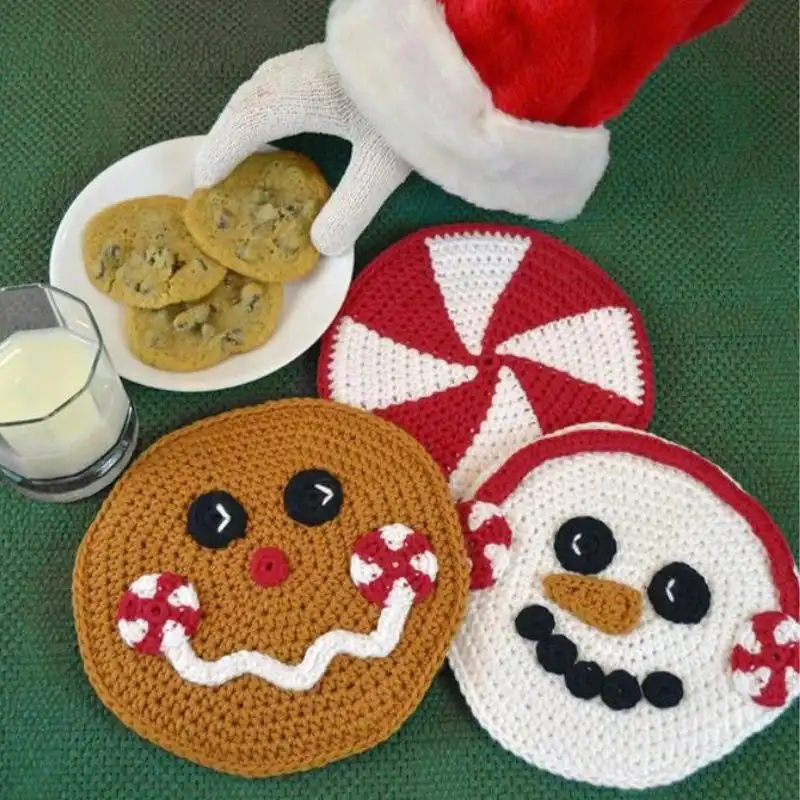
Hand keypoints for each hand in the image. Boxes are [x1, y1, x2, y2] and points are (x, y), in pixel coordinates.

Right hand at [195, 44, 410, 256]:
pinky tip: (277, 120)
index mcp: (306, 93)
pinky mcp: (332, 58)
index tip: (205, 181)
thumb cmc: (418, 105)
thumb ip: (352, 208)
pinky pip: (279, 80)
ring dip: (243, 116)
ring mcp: (316, 59)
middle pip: (248, 98)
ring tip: (236, 148)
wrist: (453, 53)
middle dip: (226, 133)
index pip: (249, 120)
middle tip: (213, 171)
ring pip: (262, 85)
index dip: (223, 150)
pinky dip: (264, 103)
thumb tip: (320, 246)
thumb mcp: (386, 165)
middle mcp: (302, 70)